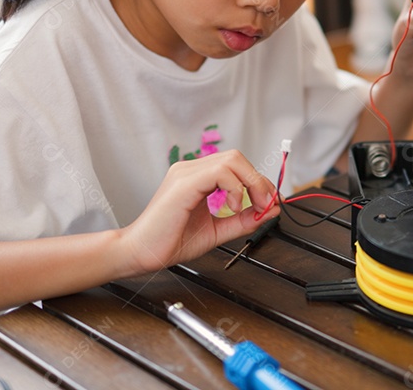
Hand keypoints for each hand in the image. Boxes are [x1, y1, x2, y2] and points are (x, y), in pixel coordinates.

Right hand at [118, 150, 279, 275]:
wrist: (141, 254)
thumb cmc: (170, 242)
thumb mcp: (217, 231)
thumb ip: (242, 220)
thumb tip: (271, 210)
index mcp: (198, 178)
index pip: (237, 166)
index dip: (259, 182)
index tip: (272, 203)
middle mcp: (191, 169)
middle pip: (237, 157)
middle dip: (259, 180)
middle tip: (267, 205)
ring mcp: (186, 173)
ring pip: (232, 160)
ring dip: (251, 183)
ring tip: (252, 206)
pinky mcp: (184, 183)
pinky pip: (220, 172)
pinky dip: (235, 188)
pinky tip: (233, 206)